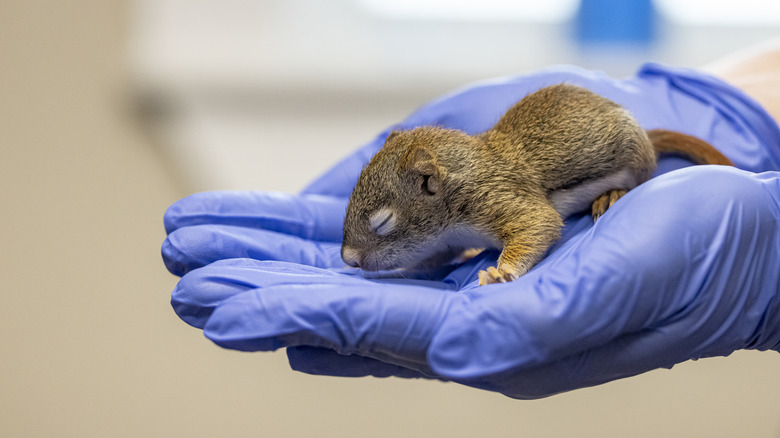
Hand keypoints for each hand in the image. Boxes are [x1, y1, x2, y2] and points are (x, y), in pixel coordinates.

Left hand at [163, 166, 779, 398]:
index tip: (208, 299)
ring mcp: (476, 297)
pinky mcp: (487, 268)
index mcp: (496, 341)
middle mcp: (472, 327)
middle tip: (183, 273)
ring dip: (281, 267)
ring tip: (212, 258)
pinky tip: (297, 279)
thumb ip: (535, 324)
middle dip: (258, 288)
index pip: (366, 325)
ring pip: (356, 282)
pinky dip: (335, 262)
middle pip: (341, 306)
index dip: (282, 308)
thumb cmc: (696, 261)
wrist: (743, 245)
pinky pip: (394, 265)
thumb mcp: (624, 286)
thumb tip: (456, 356)